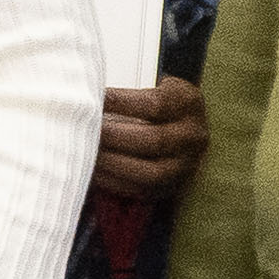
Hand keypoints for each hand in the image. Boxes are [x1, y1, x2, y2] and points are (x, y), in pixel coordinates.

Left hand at [91, 73, 207, 198]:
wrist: (177, 128)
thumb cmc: (153, 104)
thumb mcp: (151, 88)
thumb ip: (125, 95)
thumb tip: (86, 96)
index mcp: (188, 103)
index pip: (156, 104)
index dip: (121, 102)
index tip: (94, 99)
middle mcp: (193, 135)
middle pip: (154, 140)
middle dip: (113, 136)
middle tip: (85, 129)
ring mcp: (186, 165)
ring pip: (150, 172)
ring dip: (112, 163)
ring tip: (86, 152)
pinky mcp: (170, 186)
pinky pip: (142, 190)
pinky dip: (114, 182)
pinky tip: (93, 171)